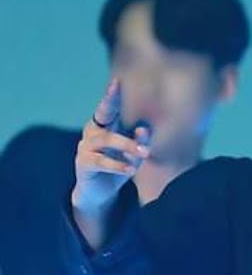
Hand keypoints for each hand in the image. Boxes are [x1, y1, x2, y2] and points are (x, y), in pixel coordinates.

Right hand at [71, 78, 150, 214]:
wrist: (101, 192)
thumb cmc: (119, 166)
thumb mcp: (134, 154)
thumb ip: (140, 141)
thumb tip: (144, 128)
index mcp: (105, 125)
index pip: (109, 107)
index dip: (111, 95)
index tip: (116, 82)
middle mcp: (93, 131)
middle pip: (103, 115)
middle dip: (110, 103)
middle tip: (118, 91)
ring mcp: (85, 146)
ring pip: (107, 139)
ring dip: (128, 145)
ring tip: (145, 153)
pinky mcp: (83, 163)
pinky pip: (101, 161)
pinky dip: (118, 165)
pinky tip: (131, 170)